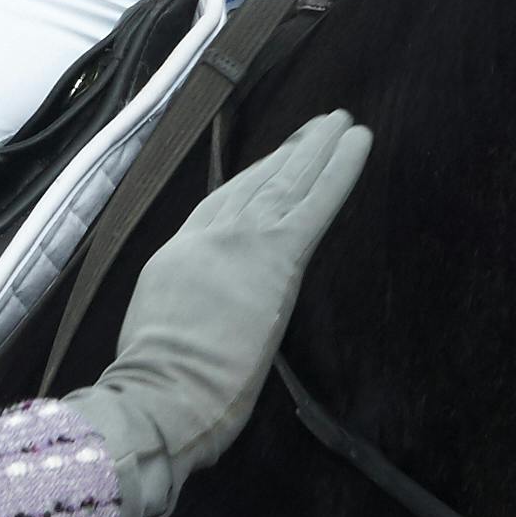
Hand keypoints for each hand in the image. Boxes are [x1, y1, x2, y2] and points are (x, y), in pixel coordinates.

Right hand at [61, 114, 371, 516]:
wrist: (159, 395)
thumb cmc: (157, 389)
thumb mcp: (159, 332)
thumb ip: (187, 310)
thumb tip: (204, 317)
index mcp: (177, 256)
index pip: (219, 207)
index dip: (250, 180)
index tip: (273, 161)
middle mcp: (207, 238)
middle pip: (254, 184)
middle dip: (287, 154)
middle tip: (317, 126)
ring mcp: (241, 241)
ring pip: (285, 180)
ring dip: (315, 147)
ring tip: (341, 121)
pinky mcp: (276, 255)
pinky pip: (315, 201)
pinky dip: (338, 168)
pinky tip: (358, 142)